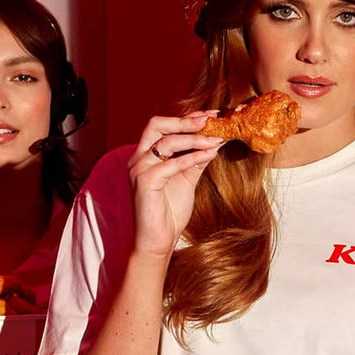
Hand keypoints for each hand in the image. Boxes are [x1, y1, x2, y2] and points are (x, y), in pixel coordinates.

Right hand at [129, 113, 224, 258]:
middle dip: (185, 120)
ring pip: (167, 142)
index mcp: (146, 155)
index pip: (164, 126)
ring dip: (195, 139)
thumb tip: (213, 142)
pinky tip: (210, 155)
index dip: (187, 118)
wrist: (158, 239)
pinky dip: (193, 157)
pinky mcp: (145, 182)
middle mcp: (138, 158)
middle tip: (210, 120)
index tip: (211, 115)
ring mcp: (139, 169)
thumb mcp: (186, 179)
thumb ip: (195, 160)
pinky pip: (172, 164)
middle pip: (157, 124)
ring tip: (216, 139)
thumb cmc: (169, 211)